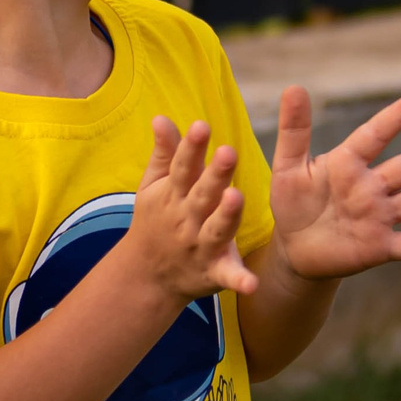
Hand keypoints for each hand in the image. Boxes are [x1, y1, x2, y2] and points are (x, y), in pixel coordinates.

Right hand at [122, 116, 261, 303]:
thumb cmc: (156, 220)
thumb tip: (161, 117)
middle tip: (229, 152)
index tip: (202, 126)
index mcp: (173, 195)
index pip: (182, 168)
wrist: (147, 275)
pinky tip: (252, 283)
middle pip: (202, 195)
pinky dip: (239, 281)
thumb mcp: (152, 187)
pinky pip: (228, 277)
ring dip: (226, 216)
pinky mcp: (214, 273)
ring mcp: (200, 247)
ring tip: (236, 197)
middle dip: (214, 175)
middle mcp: (187, 219)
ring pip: (216, 230)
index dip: (191, 147)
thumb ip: (164, 154)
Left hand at [266, 88, 400, 279]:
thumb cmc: (293, 202)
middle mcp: (370, 188)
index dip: (394, 118)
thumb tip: (294, 87)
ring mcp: (378, 218)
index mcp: (348, 164)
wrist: (295, 249)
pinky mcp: (379, 247)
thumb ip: (294, 130)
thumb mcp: (288, 166)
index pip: (375, 136)